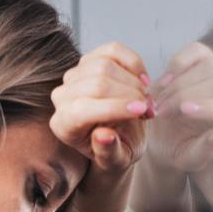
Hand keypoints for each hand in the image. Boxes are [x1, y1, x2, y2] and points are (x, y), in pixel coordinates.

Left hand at [50, 41, 151, 174]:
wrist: (118, 135)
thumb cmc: (115, 149)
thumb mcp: (116, 161)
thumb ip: (108, 152)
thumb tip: (104, 136)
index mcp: (63, 125)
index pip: (82, 110)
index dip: (115, 108)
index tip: (143, 111)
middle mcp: (62, 97)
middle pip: (96, 84)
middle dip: (130, 95)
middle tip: (150, 111)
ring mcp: (74, 75)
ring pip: (105, 66)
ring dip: (134, 83)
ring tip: (147, 101)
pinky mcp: (90, 59)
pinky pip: (113, 50)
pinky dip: (134, 63)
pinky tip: (143, 81)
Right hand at [148, 41, 212, 172]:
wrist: (166, 136)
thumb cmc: (181, 149)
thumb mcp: (189, 160)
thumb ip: (205, 151)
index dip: (211, 108)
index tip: (183, 110)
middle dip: (185, 96)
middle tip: (161, 111)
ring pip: (208, 67)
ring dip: (177, 84)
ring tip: (160, 102)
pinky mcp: (207, 58)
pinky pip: (196, 51)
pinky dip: (177, 64)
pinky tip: (164, 82)